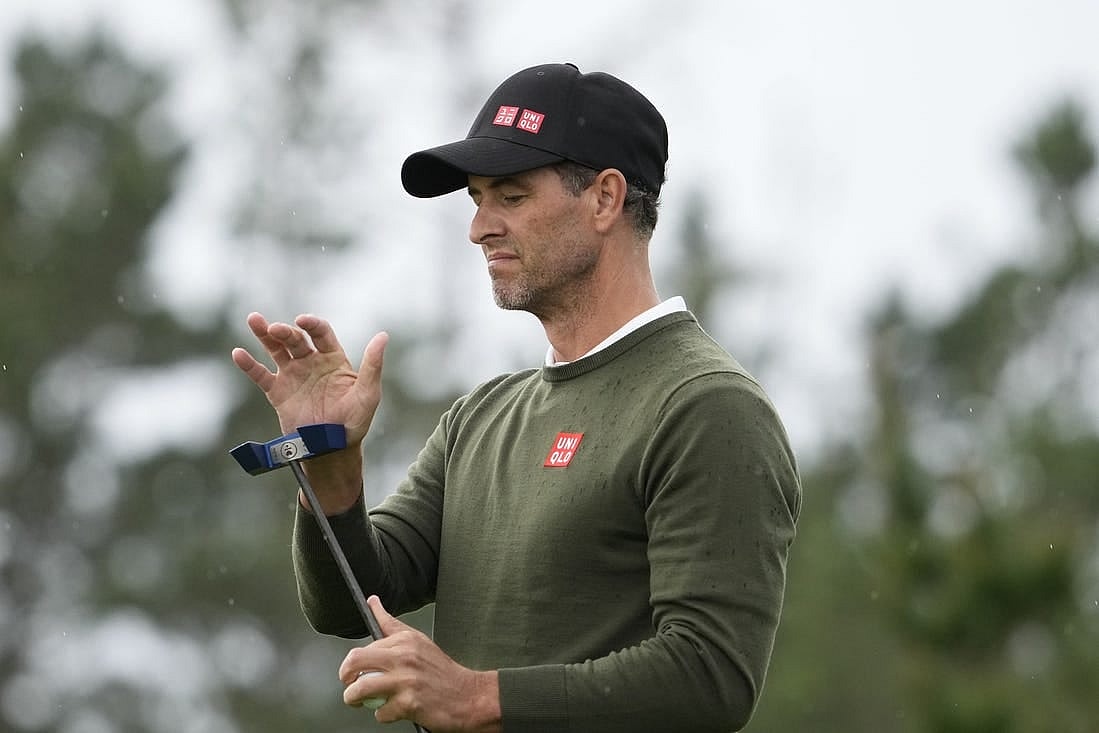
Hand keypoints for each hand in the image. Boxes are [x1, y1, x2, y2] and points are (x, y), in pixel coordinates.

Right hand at [232, 313, 387, 510]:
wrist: (331, 449)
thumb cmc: (354, 422)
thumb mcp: (368, 393)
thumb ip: (373, 365)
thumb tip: (383, 336)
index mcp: (333, 358)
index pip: (321, 333)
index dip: (312, 324)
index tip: (302, 321)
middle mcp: (311, 362)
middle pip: (295, 338)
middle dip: (285, 331)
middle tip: (275, 329)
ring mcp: (293, 375)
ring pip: (276, 349)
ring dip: (265, 334)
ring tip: (254, 320)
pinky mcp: (278, 392)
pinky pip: (261, 375)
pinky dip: (249, 365)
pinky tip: (238, 354)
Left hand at [339, 596, 501, 732]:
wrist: (468, 696)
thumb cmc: (442, 671)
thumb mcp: (418, 640)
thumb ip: (391, 624)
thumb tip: (373, 602)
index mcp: (405, 640)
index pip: (363, 647)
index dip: (352, 663)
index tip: (351, 669)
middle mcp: (404, 657)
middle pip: (355, 661)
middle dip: (344, 676)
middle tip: (348, 684)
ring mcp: (406, 680)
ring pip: (361, 689)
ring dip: (354, 699)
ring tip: (360, 701)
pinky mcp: (409, 703)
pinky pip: (380, 712)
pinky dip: (383, 714)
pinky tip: (393, 709)